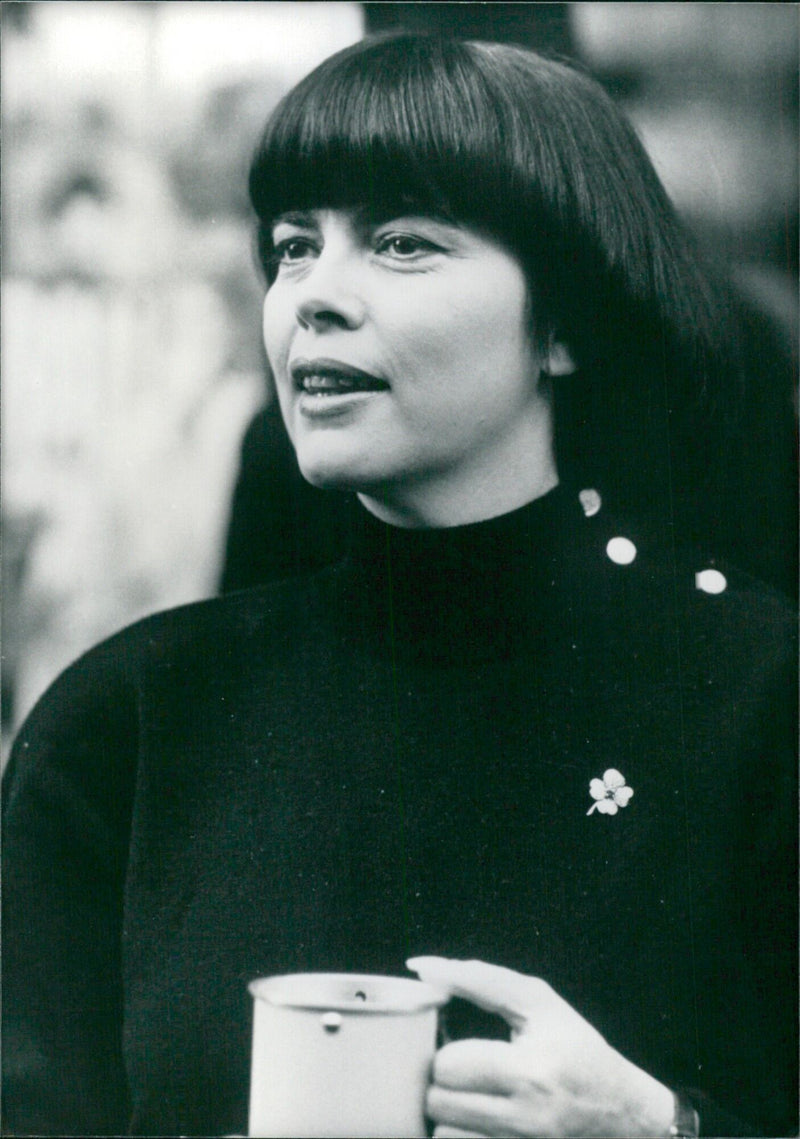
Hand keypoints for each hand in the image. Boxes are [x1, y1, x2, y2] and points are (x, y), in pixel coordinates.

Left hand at [406, 957, 674, 1138]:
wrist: (626, 1115)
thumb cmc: (577, 1049)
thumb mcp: (539, 1003)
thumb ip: (479, 980)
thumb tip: (423, 966)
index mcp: (532, 1072)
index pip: (449, 1067)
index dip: (446, 1054)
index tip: (459, 1049)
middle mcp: (526, 1120)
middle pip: (438, 1105)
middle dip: (441, 1085)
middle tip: (461, 1076)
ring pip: (443, 1137)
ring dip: (448, 1117)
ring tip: (470, 1102)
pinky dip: (462, 1136)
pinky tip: (479, 1122)